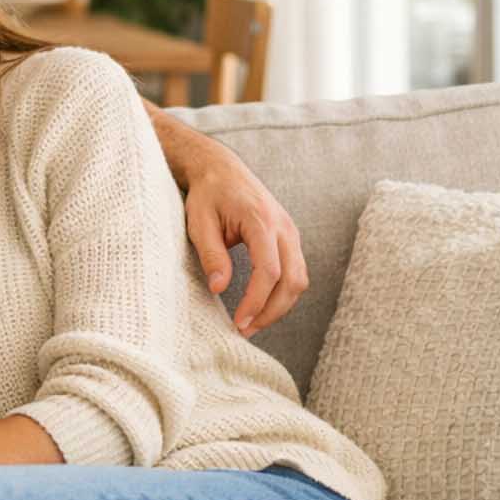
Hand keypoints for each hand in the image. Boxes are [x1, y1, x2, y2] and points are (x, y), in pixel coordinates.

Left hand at [182, 142, 308, 337]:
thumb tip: (219, 288)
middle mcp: (284, 227)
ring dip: (280, 306)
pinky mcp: (290, 238)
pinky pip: (296, 271)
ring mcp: (291, 232)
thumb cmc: (208, 194)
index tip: (239, 322)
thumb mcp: (199, 222)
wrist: (221, 169)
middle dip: (272, 311)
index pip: (269, 271)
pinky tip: (261, 305)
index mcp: (261, 220)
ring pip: (300, 279)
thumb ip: (212, 254)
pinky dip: (283, 293)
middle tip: (245, 330)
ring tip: (252, 323)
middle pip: (293, 280)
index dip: (256, 301)